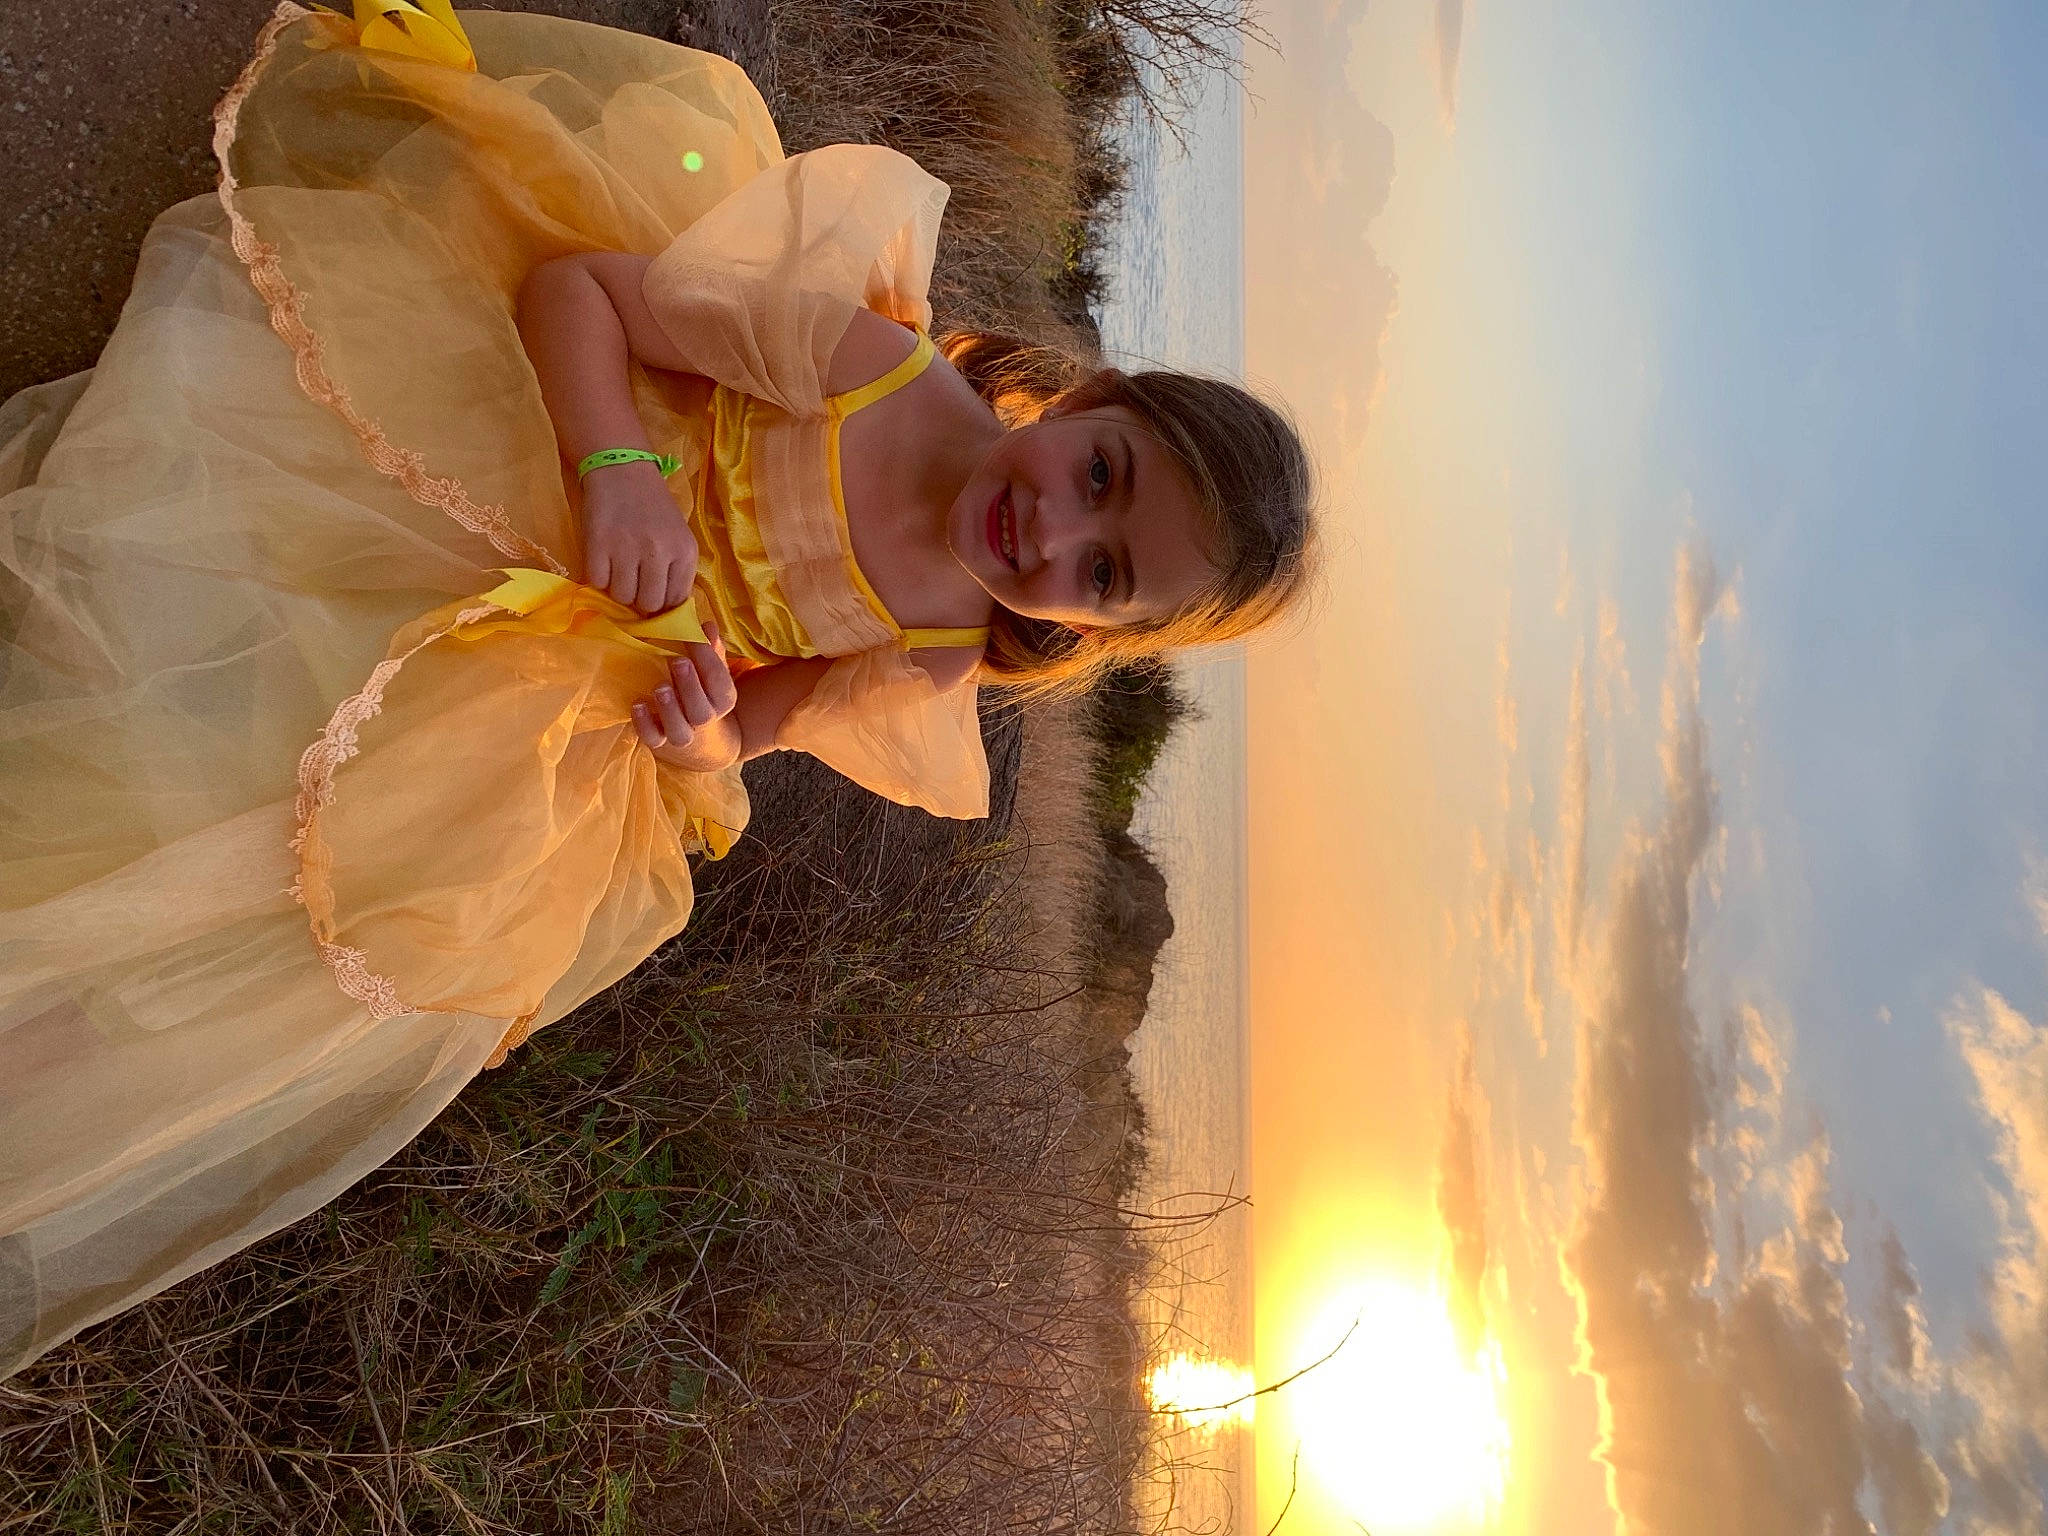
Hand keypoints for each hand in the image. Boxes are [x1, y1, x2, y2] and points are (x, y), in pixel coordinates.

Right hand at [581, 459, 697, 614]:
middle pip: (649, 604)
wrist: (622, 469)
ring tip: (618, 568)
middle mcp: (659, 552)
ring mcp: (628, 549)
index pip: (676, 601)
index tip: (651, 596)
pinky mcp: (598, 544)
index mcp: (684, 551)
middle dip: (639, 600)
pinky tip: (603, 561)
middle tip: (633, 582)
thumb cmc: (652, 507)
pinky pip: (597, 582)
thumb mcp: (677, 536)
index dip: (662, 605)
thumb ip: (675, 571)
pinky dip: (598, 578)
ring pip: (622, 596)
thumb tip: (662, 611)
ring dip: (617, 589)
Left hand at [630, 624, 739, 770]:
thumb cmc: (701, 690)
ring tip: (659, 688)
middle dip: (690, 686)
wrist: (698, 735)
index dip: (708, 658)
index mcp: (722, 699)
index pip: (720, 681)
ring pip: (680, 732)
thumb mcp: (709, 670)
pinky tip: (637, 704)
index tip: (694, 635)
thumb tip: (707, 625)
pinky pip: (653, 740)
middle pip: (702, 712)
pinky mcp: (659, 742)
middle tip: (678, 661)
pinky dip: (644, 725)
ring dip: (669, 710)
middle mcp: (705, 719)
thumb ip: (708, 649)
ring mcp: (681, 733)